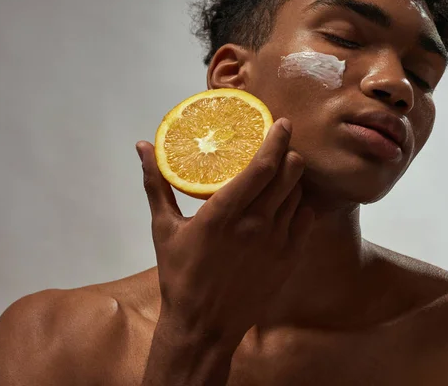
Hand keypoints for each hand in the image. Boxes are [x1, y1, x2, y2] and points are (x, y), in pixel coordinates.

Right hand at [136, 117, 314, 344]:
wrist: (204, 325)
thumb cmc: (181, 275)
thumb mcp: (164, 229)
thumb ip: (156, 184)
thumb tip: (141, 147)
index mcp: (223, 213)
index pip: (262, 166)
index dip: (277, 139)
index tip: (282, 122)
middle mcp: (256, 224)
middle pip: (289, 174)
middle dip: (289, 153)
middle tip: (282, 146)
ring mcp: (277, 242)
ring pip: (299, 195)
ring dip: (293, 180)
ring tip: (281, 175)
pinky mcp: (289, 258)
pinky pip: (305, 219)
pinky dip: (299, 206)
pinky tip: (286, 206)